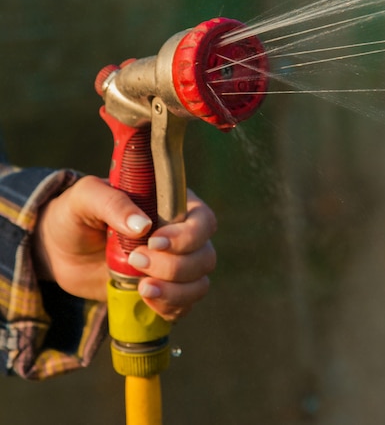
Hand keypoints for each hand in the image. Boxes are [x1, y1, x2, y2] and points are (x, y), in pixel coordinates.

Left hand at [32, 176, 216, 320]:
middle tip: (135, 261)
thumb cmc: (76, 213)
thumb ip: (113, 203)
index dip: (188, 236)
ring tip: (141, 287)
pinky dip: (168, 307)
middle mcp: (180, 235)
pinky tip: (143, 299)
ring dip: (175, 290)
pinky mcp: (163, 291)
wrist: (60, 249)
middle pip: (205, 255)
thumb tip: (142, 225)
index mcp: (170, 204)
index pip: (202, 219)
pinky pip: (183, 306)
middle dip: (174, 266)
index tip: (154, 242)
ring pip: (199, 283)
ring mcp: (173, 265)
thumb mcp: (85, 198)